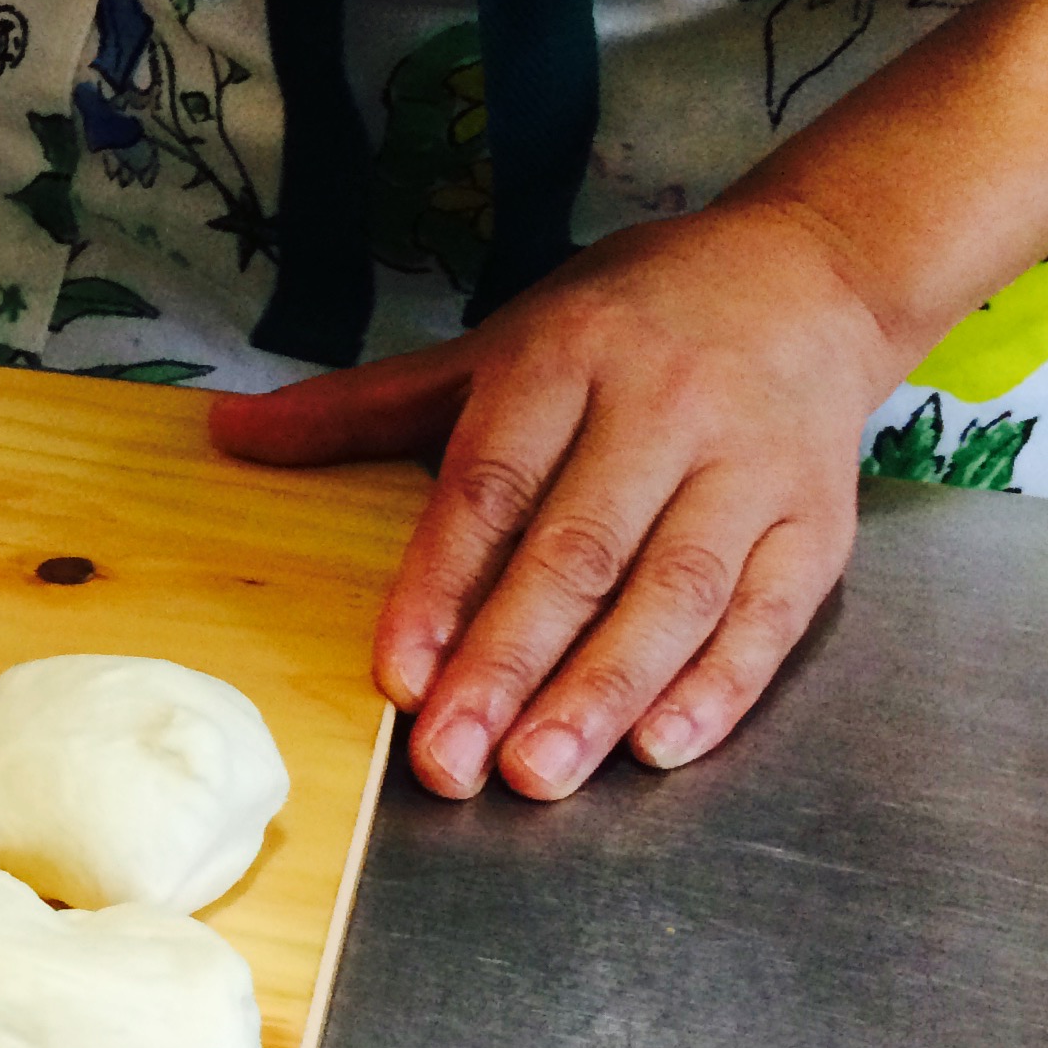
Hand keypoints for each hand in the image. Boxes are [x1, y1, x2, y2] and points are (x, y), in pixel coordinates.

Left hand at [210, 200, 905, 800]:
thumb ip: (366, 406)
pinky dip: (718, 687)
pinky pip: (769, 615)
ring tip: (540, 773)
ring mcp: (750, 468)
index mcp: (565, 361)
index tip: (401, 676)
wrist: (810, 274)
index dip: (443, 585)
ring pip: (674, 593)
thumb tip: (229, 431)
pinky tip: (659, 747)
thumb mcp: (496, 343)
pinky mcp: (819, 521)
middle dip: (510, 665)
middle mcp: (661, 410)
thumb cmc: (627, 321)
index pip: (492, 485)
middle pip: (578, 553)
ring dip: (603, 692)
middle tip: (451, 762)